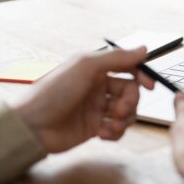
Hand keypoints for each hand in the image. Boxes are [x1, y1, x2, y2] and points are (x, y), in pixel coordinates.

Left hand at [15, 47, 154, 152]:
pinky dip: (116, 131)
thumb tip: (144, 49)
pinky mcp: (96, 128)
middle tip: (120, 109)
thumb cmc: (54, 91)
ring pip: (127, 110)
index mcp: (97, 70)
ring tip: (112, 123)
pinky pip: (118, 129)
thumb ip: (117, 57)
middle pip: (131, 91)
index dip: (142, 75)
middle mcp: (99, 87)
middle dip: (131, 100)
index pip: (128, 68)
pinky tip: (103, 133)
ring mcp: (98, 108)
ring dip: (125, 117)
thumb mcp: (86, 66)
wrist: (33, 126)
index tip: (150, 85)